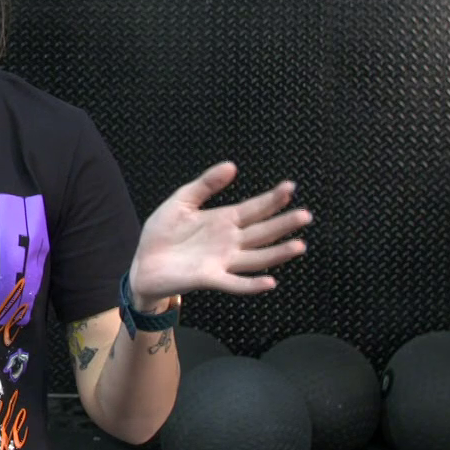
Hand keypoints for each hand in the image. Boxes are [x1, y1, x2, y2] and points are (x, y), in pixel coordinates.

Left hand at [131, 162, 310, 300]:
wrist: (143, 264)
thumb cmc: (162, 234)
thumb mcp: (181, 201)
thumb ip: (205, 185)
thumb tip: (232, 165)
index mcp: (223, 220)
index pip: (254, 208)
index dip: (272, 199)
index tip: (291, 187)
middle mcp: (229, 241)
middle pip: (262, 232)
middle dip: (284, 223)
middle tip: (305, 215)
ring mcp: (222, 261)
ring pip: (257, 258)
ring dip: (278, 253)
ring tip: (299, 245)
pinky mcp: (210, 278)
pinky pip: (235, 283)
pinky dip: (252, 284)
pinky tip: (270, 282)